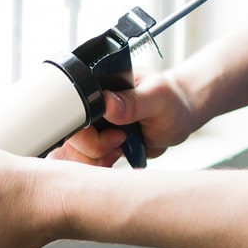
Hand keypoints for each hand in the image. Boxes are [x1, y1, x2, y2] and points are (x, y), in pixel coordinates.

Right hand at [51, 68, 203, 166]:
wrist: (178, 117)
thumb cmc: (170, 101)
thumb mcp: (158, 98)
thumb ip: (134, 101)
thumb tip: (107, 102)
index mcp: (98, 82)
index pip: (71, 106)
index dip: (86, 128)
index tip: (116, 135)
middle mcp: (88, 103)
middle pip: (69, 135)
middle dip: (94, 148)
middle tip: (122, 140)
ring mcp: (89, 125)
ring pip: (71, 153)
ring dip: (95, 159)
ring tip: (121, 148)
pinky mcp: (92, 143)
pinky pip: (81, 161)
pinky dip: (97, 166)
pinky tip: (116, 156)